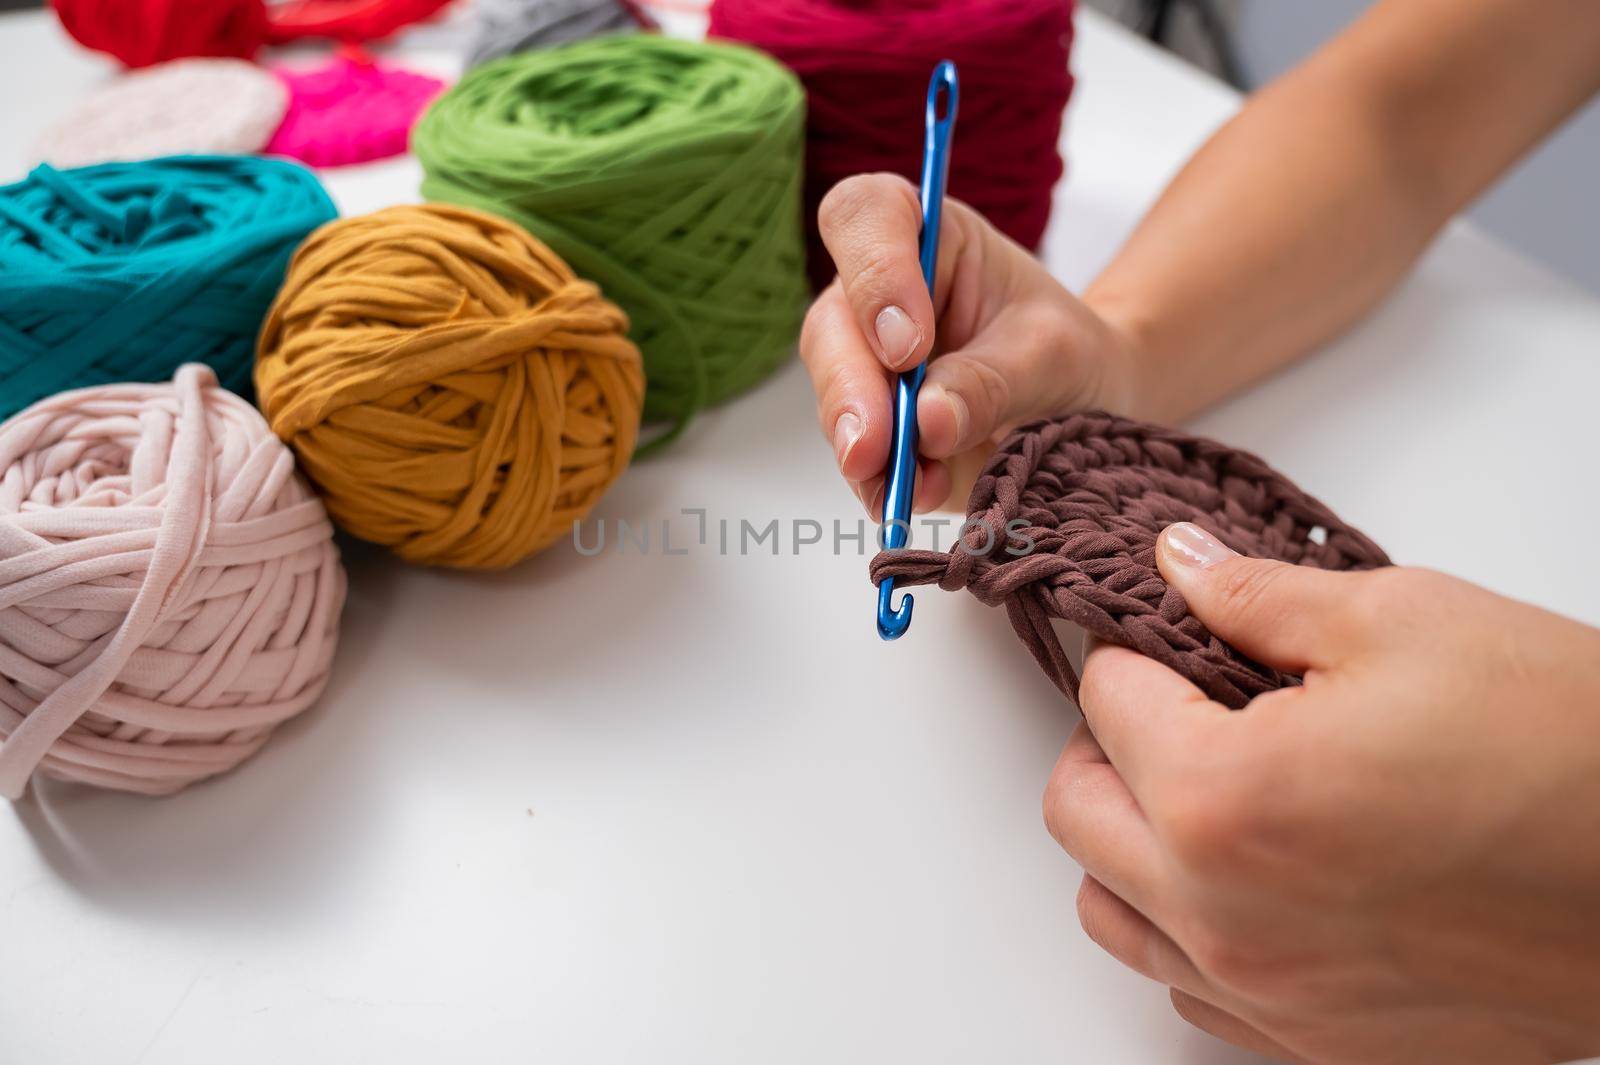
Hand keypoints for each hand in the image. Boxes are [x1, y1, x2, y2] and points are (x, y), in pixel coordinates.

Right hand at [799, 173, 1141, 513]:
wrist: (1087, 412)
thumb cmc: (1071, 356)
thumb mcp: (1052, 357)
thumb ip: (992, 381)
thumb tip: (926, 421)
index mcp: (930, 239)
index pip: (868, 217)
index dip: (873, 273)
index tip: (908, 345)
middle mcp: (881, 293)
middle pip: (833, 323)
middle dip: (851, 390)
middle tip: (876, 450)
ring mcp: (866, 362)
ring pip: (835, 395)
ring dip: (867, 448)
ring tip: (915, 486)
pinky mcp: (872, 425)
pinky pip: (855, 454)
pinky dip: (879, 484)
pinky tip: (913, 498)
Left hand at [1047, 522, 1599, 1063]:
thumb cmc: (1567, 747)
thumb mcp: (1402, 622)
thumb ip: (1252, 597)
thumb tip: (1173, 562)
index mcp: (1224, 799)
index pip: (1104, 702)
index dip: (1133, 649)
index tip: (1166, 635)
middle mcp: (1224, 917)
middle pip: (1076, 815)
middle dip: (1108, 744)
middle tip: (1176, 704)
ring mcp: (1271, 996)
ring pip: (1116, 915)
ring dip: (1133, 842)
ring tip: (1208, 788)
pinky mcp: (1325, 1044)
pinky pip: (1193, 991)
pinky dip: (1192, 927)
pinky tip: (1258, 875)